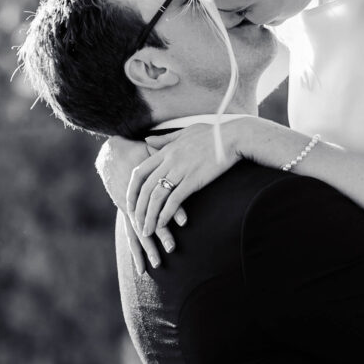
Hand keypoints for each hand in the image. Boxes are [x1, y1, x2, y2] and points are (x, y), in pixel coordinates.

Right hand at [96, 136, 185, 268]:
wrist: (113, 152)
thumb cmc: (137, 153)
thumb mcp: (151, 156)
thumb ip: (165, 168)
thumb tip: (180, 184)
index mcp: (141, 187)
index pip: (156, 203)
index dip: (168, 215)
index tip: (183, 226)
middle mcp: (133, 201)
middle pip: (146, 222)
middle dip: (158, 238)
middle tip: (171, 250)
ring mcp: (127, 209)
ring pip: (136, 233)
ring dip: (146, 249)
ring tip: (154, 266)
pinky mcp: (124, 212)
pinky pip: (130, 233)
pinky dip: (136, 248)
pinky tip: (142, 265)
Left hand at [127, 122, 246, 245]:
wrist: (233, 136)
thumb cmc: (213, 134)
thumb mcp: (184, 132)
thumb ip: (164, 139)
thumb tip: (146, 140)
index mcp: (166, 150)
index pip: (139, 172)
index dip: (131, 190)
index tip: (130, 204)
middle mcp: (169, 161)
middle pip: (145, 188)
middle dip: (138, 209)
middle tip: (136, 224)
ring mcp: (181, 171)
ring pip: (156, 197)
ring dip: (149, 216)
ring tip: (147, 231)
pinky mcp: (194, 180)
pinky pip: (174, 200)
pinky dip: (166, 214)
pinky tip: (163, 225)